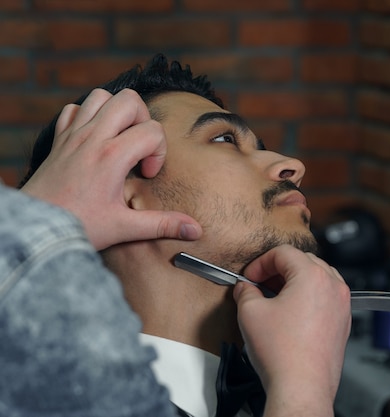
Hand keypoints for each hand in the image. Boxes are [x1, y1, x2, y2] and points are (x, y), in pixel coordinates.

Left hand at [21, 88, 201, 249]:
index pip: (152, 131)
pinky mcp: (59, 139)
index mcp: (112, 157)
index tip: (147, 174)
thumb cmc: (77, 226)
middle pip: (129, 100)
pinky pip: (74, 109)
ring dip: (117, 112)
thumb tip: (195, 230)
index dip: (159, 151)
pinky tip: (96, 139)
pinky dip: (88, 116)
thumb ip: (163, 225)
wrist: (34, 229)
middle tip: (141, 146)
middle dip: (144, 120)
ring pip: (101, 96)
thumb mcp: (125, 228)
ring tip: (122, 138)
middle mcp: (93, 138)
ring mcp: (73, 135)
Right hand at [233, 245, 351, 416]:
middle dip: (278, 270)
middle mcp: (332, 286)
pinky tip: (291, 314)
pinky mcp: (342, 322)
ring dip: (295, 282)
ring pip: (318, 278)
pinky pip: (326, 298)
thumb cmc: (283, 354)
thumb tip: (245, 289)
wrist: (302, 387)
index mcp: (312, 276)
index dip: (261, 262)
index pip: (283, 253)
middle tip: (260, 284)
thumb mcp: (251, 313)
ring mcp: (341, 304)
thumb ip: (246, 292)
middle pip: (303, 261)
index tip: (250, 277)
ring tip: (276, 298)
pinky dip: (309, 298)